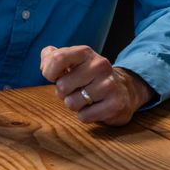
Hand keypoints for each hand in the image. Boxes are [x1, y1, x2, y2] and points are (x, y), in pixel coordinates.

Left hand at [39, 45, 153, 125]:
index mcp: (85, 53)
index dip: (49, 72)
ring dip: (75, 104)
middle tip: (76, 90)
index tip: (54, 77)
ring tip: (86, 98)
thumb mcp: (73, 62)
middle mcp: (99, 65)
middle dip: (63, 93)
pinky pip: (84, 116)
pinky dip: (85, 115)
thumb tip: (45, 62)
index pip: (57, 58)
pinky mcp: (115, 104)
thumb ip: (52, 58)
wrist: (124, 90)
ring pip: (71, 103)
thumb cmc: (89, 77)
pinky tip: (95, 107)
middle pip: (61, 86)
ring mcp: (109, 84)